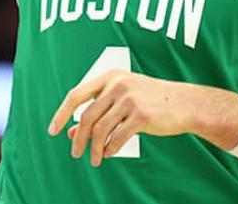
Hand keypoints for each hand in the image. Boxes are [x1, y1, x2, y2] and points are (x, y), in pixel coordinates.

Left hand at [48, 70, 193, 166]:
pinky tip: (110, 154)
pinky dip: (111, 149)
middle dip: (79, 138)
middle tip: (75, 153)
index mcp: (110, 77)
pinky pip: (117, 137)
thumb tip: (72, 133)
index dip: (62, 113)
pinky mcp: (141, 116)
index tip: (53, 130)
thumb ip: (98, 113)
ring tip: (95, 160)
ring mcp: (129, 99)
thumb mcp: (122, 101)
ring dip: (95, 148)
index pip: (76, 94)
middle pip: (87, 116)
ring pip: (101, 129)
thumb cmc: (151, 101)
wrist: (185, 103)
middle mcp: (117, 85)